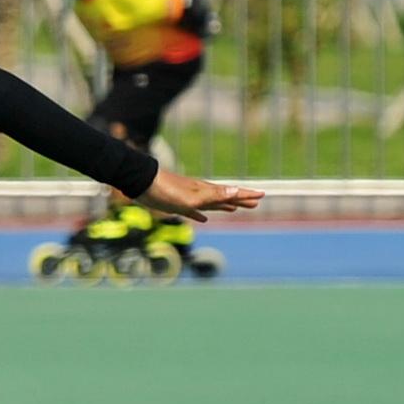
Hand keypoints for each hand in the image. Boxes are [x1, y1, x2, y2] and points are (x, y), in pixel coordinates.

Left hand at [139, 171, 262, 221]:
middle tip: (255, 203)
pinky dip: (200, 215)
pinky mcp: (175, 204)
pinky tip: (203, 219)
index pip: (231, 193)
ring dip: (224, 206)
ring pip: (211, 203)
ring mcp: (188, 198)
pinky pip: (193, 211)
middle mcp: (200, 193)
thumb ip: (214, 195)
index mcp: (206, 191)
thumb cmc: (166, 191)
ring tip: (234, 209)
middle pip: (225, 198)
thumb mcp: (193, 197)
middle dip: (240, 201)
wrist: (140, 184)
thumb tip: (236, 191)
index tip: (262, 195)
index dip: (246, 195)